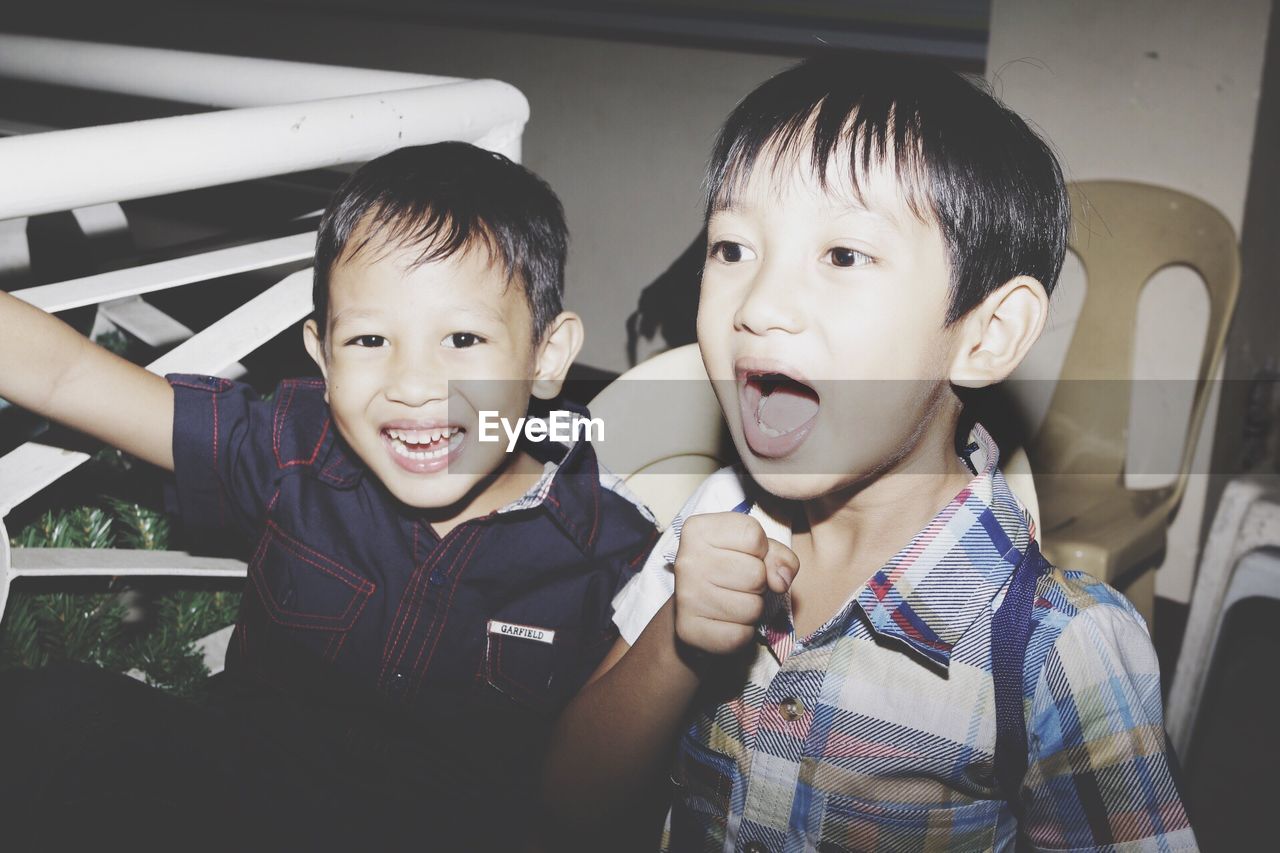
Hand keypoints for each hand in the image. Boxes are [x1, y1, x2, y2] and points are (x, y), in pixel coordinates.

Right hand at [672, 512, 798, 655]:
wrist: (695, 608)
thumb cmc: (729, 569)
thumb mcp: (755, 549)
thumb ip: (777, 555)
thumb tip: (780, 581)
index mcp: (698, 529)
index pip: (752, 535)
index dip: (760, 550)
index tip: (744, 556)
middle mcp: (687, 560)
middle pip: (755, 574)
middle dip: (759, 583)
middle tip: (739, 584)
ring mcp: (685, 596)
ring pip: (751, 607)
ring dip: (752, 609)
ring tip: (734, 602)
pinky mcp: (689, 630)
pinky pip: (739, 636)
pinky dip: (742, 633)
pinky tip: (727, 621)